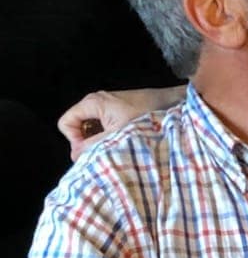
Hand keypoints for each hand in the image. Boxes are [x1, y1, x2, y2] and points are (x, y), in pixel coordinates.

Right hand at [58, 87, 184, 160]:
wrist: (173, 103)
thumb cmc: (147, 115)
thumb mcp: (117, 134)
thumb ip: (94, 146)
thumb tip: (75, 156)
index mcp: (92, 103)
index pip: (65, 123)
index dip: (74, 139)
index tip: (92, 148)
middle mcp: (96, 101)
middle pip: (77, 126)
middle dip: (87, 141)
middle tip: (105, 150)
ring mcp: (107, 104)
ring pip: (91, 127)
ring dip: (101, 139)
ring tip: (118, 145)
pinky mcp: (119, 109)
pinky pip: (104, 125)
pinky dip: (110, 134)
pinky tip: (125, 140)